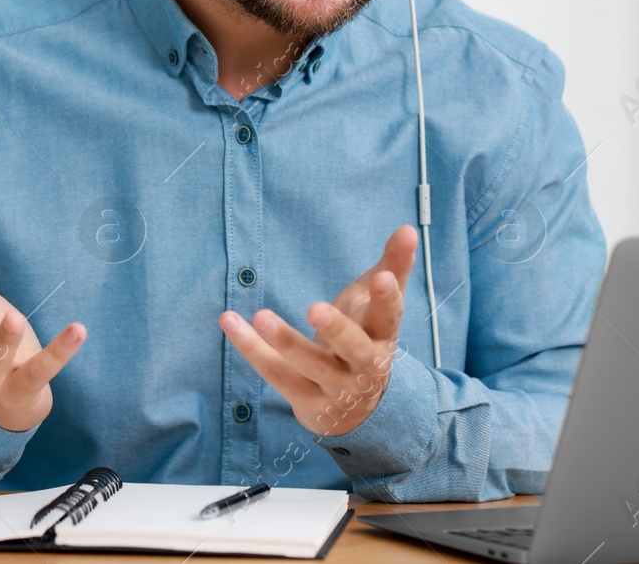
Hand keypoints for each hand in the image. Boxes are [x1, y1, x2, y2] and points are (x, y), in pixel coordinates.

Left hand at [220, 225, 416, 436]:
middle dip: (336, 329)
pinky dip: (251, 348)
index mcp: (383, 337)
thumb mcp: (378, 306)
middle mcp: (364, 367)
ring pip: (309, 365)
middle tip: (315, 308)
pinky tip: (230, 322)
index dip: (387, 298)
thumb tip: (408, 229)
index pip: (390, 317)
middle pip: (352, 349)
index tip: (383, 277)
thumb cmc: (365, 338)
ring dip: (284, 341)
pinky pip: (275, 373)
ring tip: (261, 316)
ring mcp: (336, 388)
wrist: (358, 409)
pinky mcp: (307, 402)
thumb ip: (394, 266)